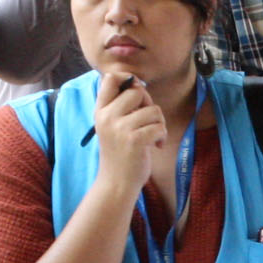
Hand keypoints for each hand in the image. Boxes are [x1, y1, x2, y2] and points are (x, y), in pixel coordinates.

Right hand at [91, 71, 167, 198]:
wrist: (116, 183)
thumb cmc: (119, 154)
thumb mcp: (111, 126)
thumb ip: (121, 106)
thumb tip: (138, 83)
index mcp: (100, 111)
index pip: (109, 79)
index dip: (127, 78)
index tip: (137, 90)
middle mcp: (107, 117)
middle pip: (137, 91)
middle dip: (149, 104)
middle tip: (149, 121)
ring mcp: (119, 128)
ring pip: (153, 110)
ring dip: (159, 123)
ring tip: (153, 137)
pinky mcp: (134, 140)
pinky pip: (159, 126)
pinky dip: (163, 136)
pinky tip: (156, 146)